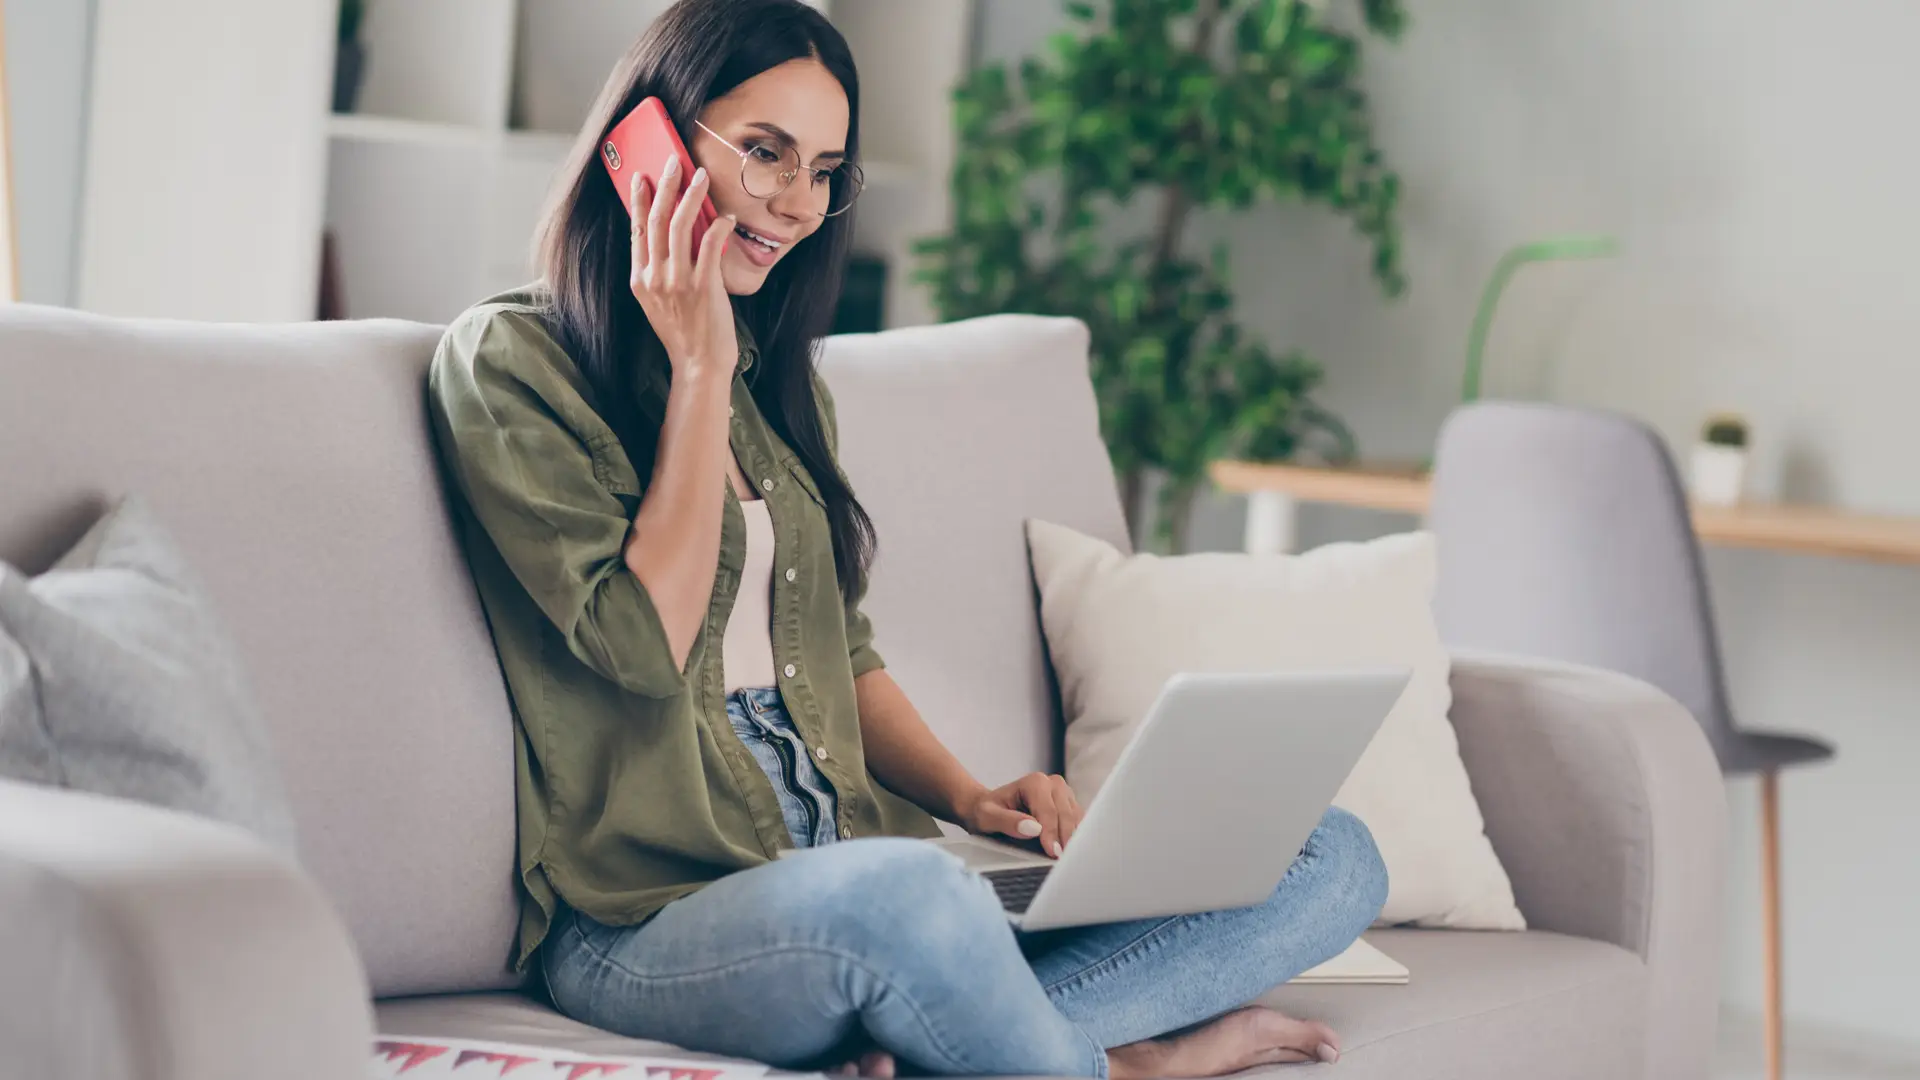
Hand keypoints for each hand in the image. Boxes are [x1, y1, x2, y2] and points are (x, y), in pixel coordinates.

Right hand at [628, 155, 738, 377]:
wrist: (698, 365)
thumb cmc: (684, 332)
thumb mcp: (658, 301)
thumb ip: (659, 270)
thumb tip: (672, 234)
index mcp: (640, 279)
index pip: (636, 230)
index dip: (637, 199)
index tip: (640, 176)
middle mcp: (654, 277)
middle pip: (655, 219)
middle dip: (665, 185)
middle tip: (673, 162)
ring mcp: (677, 282)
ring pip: (679, 225)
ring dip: (691, 195)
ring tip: (700, 176)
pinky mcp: (703, 287)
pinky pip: (710, 245)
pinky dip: (718, 226)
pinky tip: (726, 218)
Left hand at [960, 773, 1082, 858]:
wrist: (990, 808)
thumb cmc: (987, 812)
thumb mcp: (988, 817)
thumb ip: (1008, 821)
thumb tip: (1034, 828)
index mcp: (1035, 782)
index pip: (1048, 811)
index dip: (1051, 833)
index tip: (1053, 853)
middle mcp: (1053, 783)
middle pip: (1066, 815)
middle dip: (1064, 839)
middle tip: (1062, 861)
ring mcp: (1064, 794)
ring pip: (1075, 819)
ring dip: (1072, 839)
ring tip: (1067, 859)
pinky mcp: (1070, 805)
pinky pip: (1079, 822)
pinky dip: (1075, 837)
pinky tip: (1068, 851)